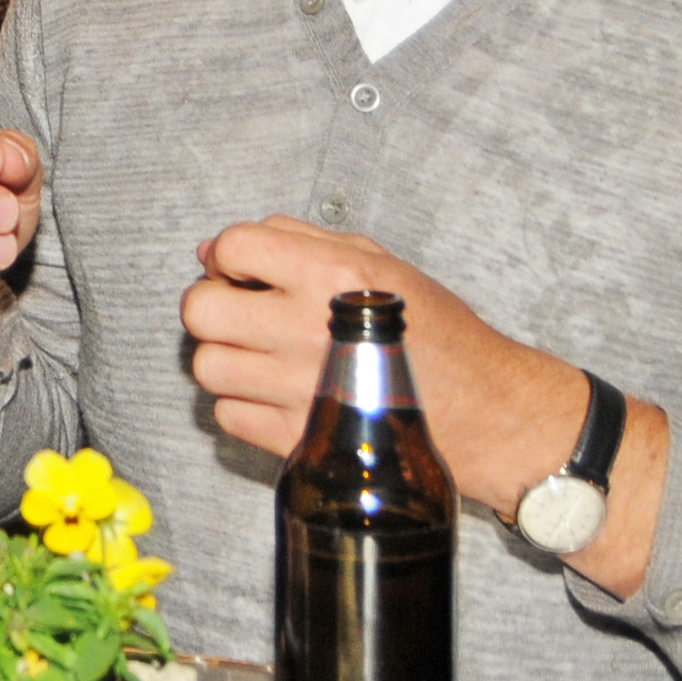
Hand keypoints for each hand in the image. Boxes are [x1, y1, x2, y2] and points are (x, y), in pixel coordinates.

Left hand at [180, 216, 584, 517]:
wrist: (481, 409)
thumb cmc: (432, 330)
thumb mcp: (376, 260)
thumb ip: (293, 240)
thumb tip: (212, 250)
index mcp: (331, 276)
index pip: (233, 246)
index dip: (228, 255)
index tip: (244, 270)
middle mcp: (308, 331)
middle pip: (199, 311)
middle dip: (213, 304)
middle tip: (242, 311)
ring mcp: (298, 391)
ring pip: (206, 366)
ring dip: (226, 355)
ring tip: (262, 354)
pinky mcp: (298, 440)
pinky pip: (227, 415)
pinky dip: (241, 403)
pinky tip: (275, 392)